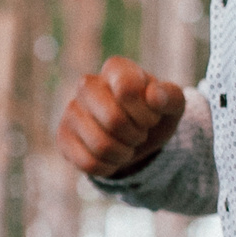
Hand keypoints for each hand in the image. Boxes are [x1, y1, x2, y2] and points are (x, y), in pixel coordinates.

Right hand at [57, 56, 186, 177]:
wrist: (137, 138)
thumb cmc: (154, 114)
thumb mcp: (172, 106)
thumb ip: (170, 97)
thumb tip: (154, 97)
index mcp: (116, 69)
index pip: (127, 91)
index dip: (145, 114)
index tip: (151, 118)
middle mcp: (88, 84)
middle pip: (113, 120)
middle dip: (135, 136)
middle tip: (139, 134)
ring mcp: (71, 110)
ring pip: (100, 145)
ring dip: (123, 154)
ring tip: (127, 146)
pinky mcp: (63, 136)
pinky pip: (87, 162)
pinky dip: (108, 167)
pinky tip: (112, 158)